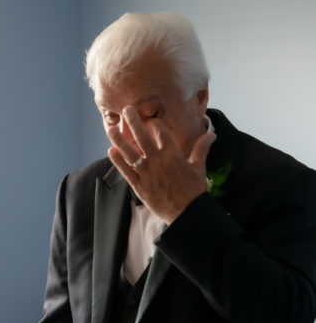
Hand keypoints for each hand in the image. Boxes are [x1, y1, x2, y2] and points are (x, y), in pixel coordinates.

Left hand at [107, 105, 215, 223]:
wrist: (186, 212)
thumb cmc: (194, 190)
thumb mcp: (199, 167)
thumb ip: (202, 148)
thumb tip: (212, 134)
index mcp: (173, 154)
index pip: (161, 132)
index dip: (154, 123)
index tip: (149, 119)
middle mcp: (157, 161)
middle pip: (142, 137)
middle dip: (133, 122)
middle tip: (126, 110)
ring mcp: (146, 173)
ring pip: (129, 153)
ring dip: (119, 140)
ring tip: (110, 129)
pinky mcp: (139, 186)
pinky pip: (126, 171)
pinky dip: (118, 161)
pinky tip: (111, 151)